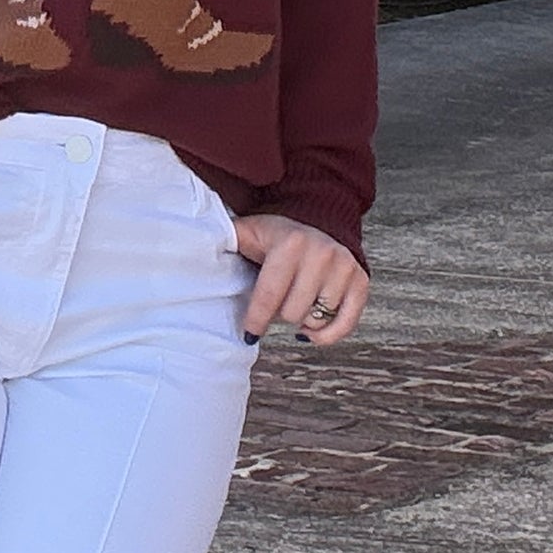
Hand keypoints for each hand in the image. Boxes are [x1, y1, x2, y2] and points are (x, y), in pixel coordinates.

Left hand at [231, 213, 368, 347]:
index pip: (269, 296)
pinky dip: (328, 334)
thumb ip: (224, 241)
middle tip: (274, 305)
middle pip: (291, 313)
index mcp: (291, 243)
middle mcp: (322, 253)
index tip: (248, 335)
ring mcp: (344, 267)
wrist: (318, 218)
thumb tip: (191, 248)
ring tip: (293, 307)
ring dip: (301, 321)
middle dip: (278, 315)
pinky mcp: (361, 280)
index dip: (256, 320)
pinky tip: (311, 332)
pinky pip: (346, 322)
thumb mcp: (248, 232)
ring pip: (315, 320)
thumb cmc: (274, 234)